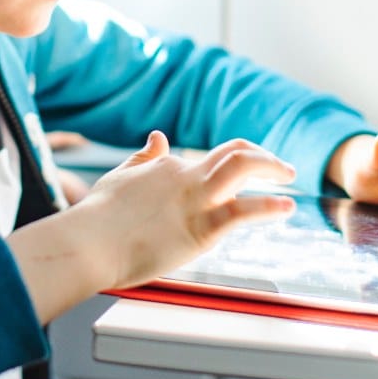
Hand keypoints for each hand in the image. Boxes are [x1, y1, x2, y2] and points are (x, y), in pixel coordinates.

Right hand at [82, 131, 295, 289]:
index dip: (231, 165)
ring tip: (289, 177)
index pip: (208, 159)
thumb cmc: (97, 219)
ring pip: (242, 167)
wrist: (88, 242)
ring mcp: (194, 199)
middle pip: (235, 152)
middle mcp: (186, 175)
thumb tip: (157, 136)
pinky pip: (242, 211)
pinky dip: (269, 207)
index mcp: (167, 167)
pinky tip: (286, 208)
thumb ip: (142, 158)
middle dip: (263, 157)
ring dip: (272, 168)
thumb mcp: (120, 177)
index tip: (245, 176)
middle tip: (282, 168)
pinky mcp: (200, 228)